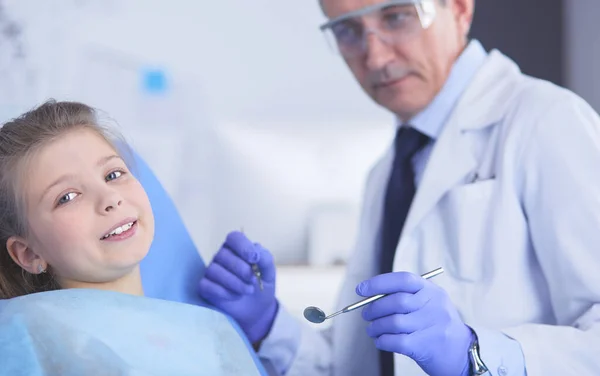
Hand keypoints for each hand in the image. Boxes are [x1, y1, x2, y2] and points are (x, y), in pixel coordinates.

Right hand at [198, 231, 277, 343]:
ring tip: (247, 291)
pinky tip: (234, 296)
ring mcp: (212, 271)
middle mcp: (222, 256)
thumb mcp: (269, 272)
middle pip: (223, 254)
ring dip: (234, 283)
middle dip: (242, 269)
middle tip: (253, 280)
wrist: (257, 309)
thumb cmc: (261, 285)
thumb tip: (255, 253)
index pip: (234, 238)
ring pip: (214, 270)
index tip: (254, 259)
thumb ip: (265, 258)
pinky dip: (223, 292)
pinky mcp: (205, 287)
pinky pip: (207, 285)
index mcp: (237, 248)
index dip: (243, 246)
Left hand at [357, 272, 473, 375]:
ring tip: (372, 330)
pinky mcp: (426, 346)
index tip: (361, 289)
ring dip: (376, 327)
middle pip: (396, 301)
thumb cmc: (436, 325)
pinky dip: (382, 341)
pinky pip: (396, 341)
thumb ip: (405, 296)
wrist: (461, 353)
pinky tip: (380, 341)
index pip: (403, 280)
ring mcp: (431, 326)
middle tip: (365, 314)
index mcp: (432, 291)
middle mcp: (434, 306)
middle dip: (374, 308)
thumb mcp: (429, 304)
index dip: (379, 283)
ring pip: (393, 322)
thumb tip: (371, 296)